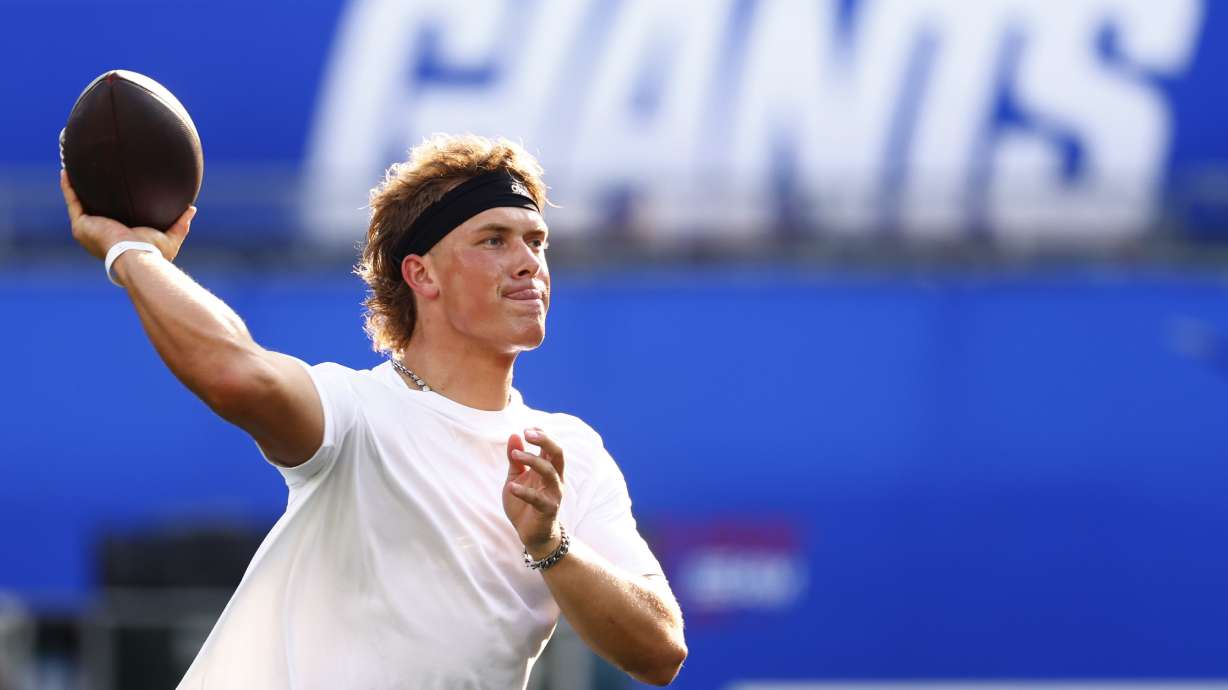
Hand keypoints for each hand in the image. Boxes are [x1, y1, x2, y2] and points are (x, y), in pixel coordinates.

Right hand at [60, 170, 194, 261]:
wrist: (136, 257)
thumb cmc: (153, 253)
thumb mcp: (170, 237)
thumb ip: (180, 224)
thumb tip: (191, 208)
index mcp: (117, 237)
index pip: (113, 220)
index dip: (111, 207)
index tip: (114, 192)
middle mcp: (99, 234)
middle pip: (93, 210)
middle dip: (91, 196)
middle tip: (93, 177)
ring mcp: (88, 230)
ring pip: (79, 204)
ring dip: (76, 188)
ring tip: (73, 169)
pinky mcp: (81, 225)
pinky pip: (72, 201)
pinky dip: (68, 187)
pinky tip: (66, 171)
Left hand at [503, 427, 565, 558]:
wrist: (532, 534)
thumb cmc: (525, 504)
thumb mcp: (517, 478)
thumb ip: (516, 459)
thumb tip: (514, 435)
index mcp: (549, 469)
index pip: (551, 447)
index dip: (542, 434)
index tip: (527, 429)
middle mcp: (555, 479)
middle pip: (558, 454)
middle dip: (545, 441)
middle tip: (528, 433)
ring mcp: (554, 494)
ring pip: (550, 471)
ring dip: (532, 460)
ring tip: (515, 456)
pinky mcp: (548, 509)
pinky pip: (538, 498)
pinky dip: (524, 491)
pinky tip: (511, 487)